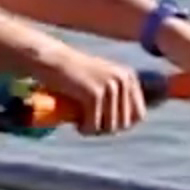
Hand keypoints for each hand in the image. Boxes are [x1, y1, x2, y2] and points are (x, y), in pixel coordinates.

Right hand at [35, 45, 152, 135]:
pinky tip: (76, 124)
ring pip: (109, 127)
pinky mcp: (93, 93)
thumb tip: (127, 125)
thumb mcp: (102, 79)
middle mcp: (123, 79)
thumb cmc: (73, 74)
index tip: (104, 124)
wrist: (50, 59)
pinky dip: (84, 129)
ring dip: (94, 130)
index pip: (139, 115)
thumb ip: (118, 95)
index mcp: (129, 77)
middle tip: (90, 125)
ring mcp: (109, 86)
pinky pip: (94, 124)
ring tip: (82, 124)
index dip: (122, 125)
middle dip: (106, 129)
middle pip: (124, 124)